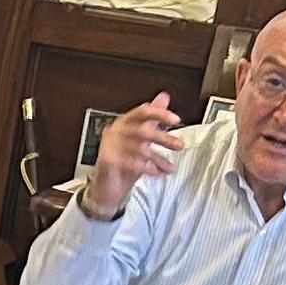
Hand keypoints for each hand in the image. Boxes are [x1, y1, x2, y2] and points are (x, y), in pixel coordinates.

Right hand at [79, 91, 185, 217]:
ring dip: (158, 159)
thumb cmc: (124, 161)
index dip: (160, 114)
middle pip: (142, 130)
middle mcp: (115, 131)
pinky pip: (131, 163)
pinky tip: (157, 173)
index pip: (143, 112)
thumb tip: (164, 97)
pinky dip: (147, 168)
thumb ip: (152, 118)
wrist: (106, 186)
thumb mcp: (142, 138)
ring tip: (170, 167)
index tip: (176, 120)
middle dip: (163, 139)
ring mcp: (110, 146)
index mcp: (124, 122)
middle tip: (179, 145)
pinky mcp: (107, 161)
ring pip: (139, 148)